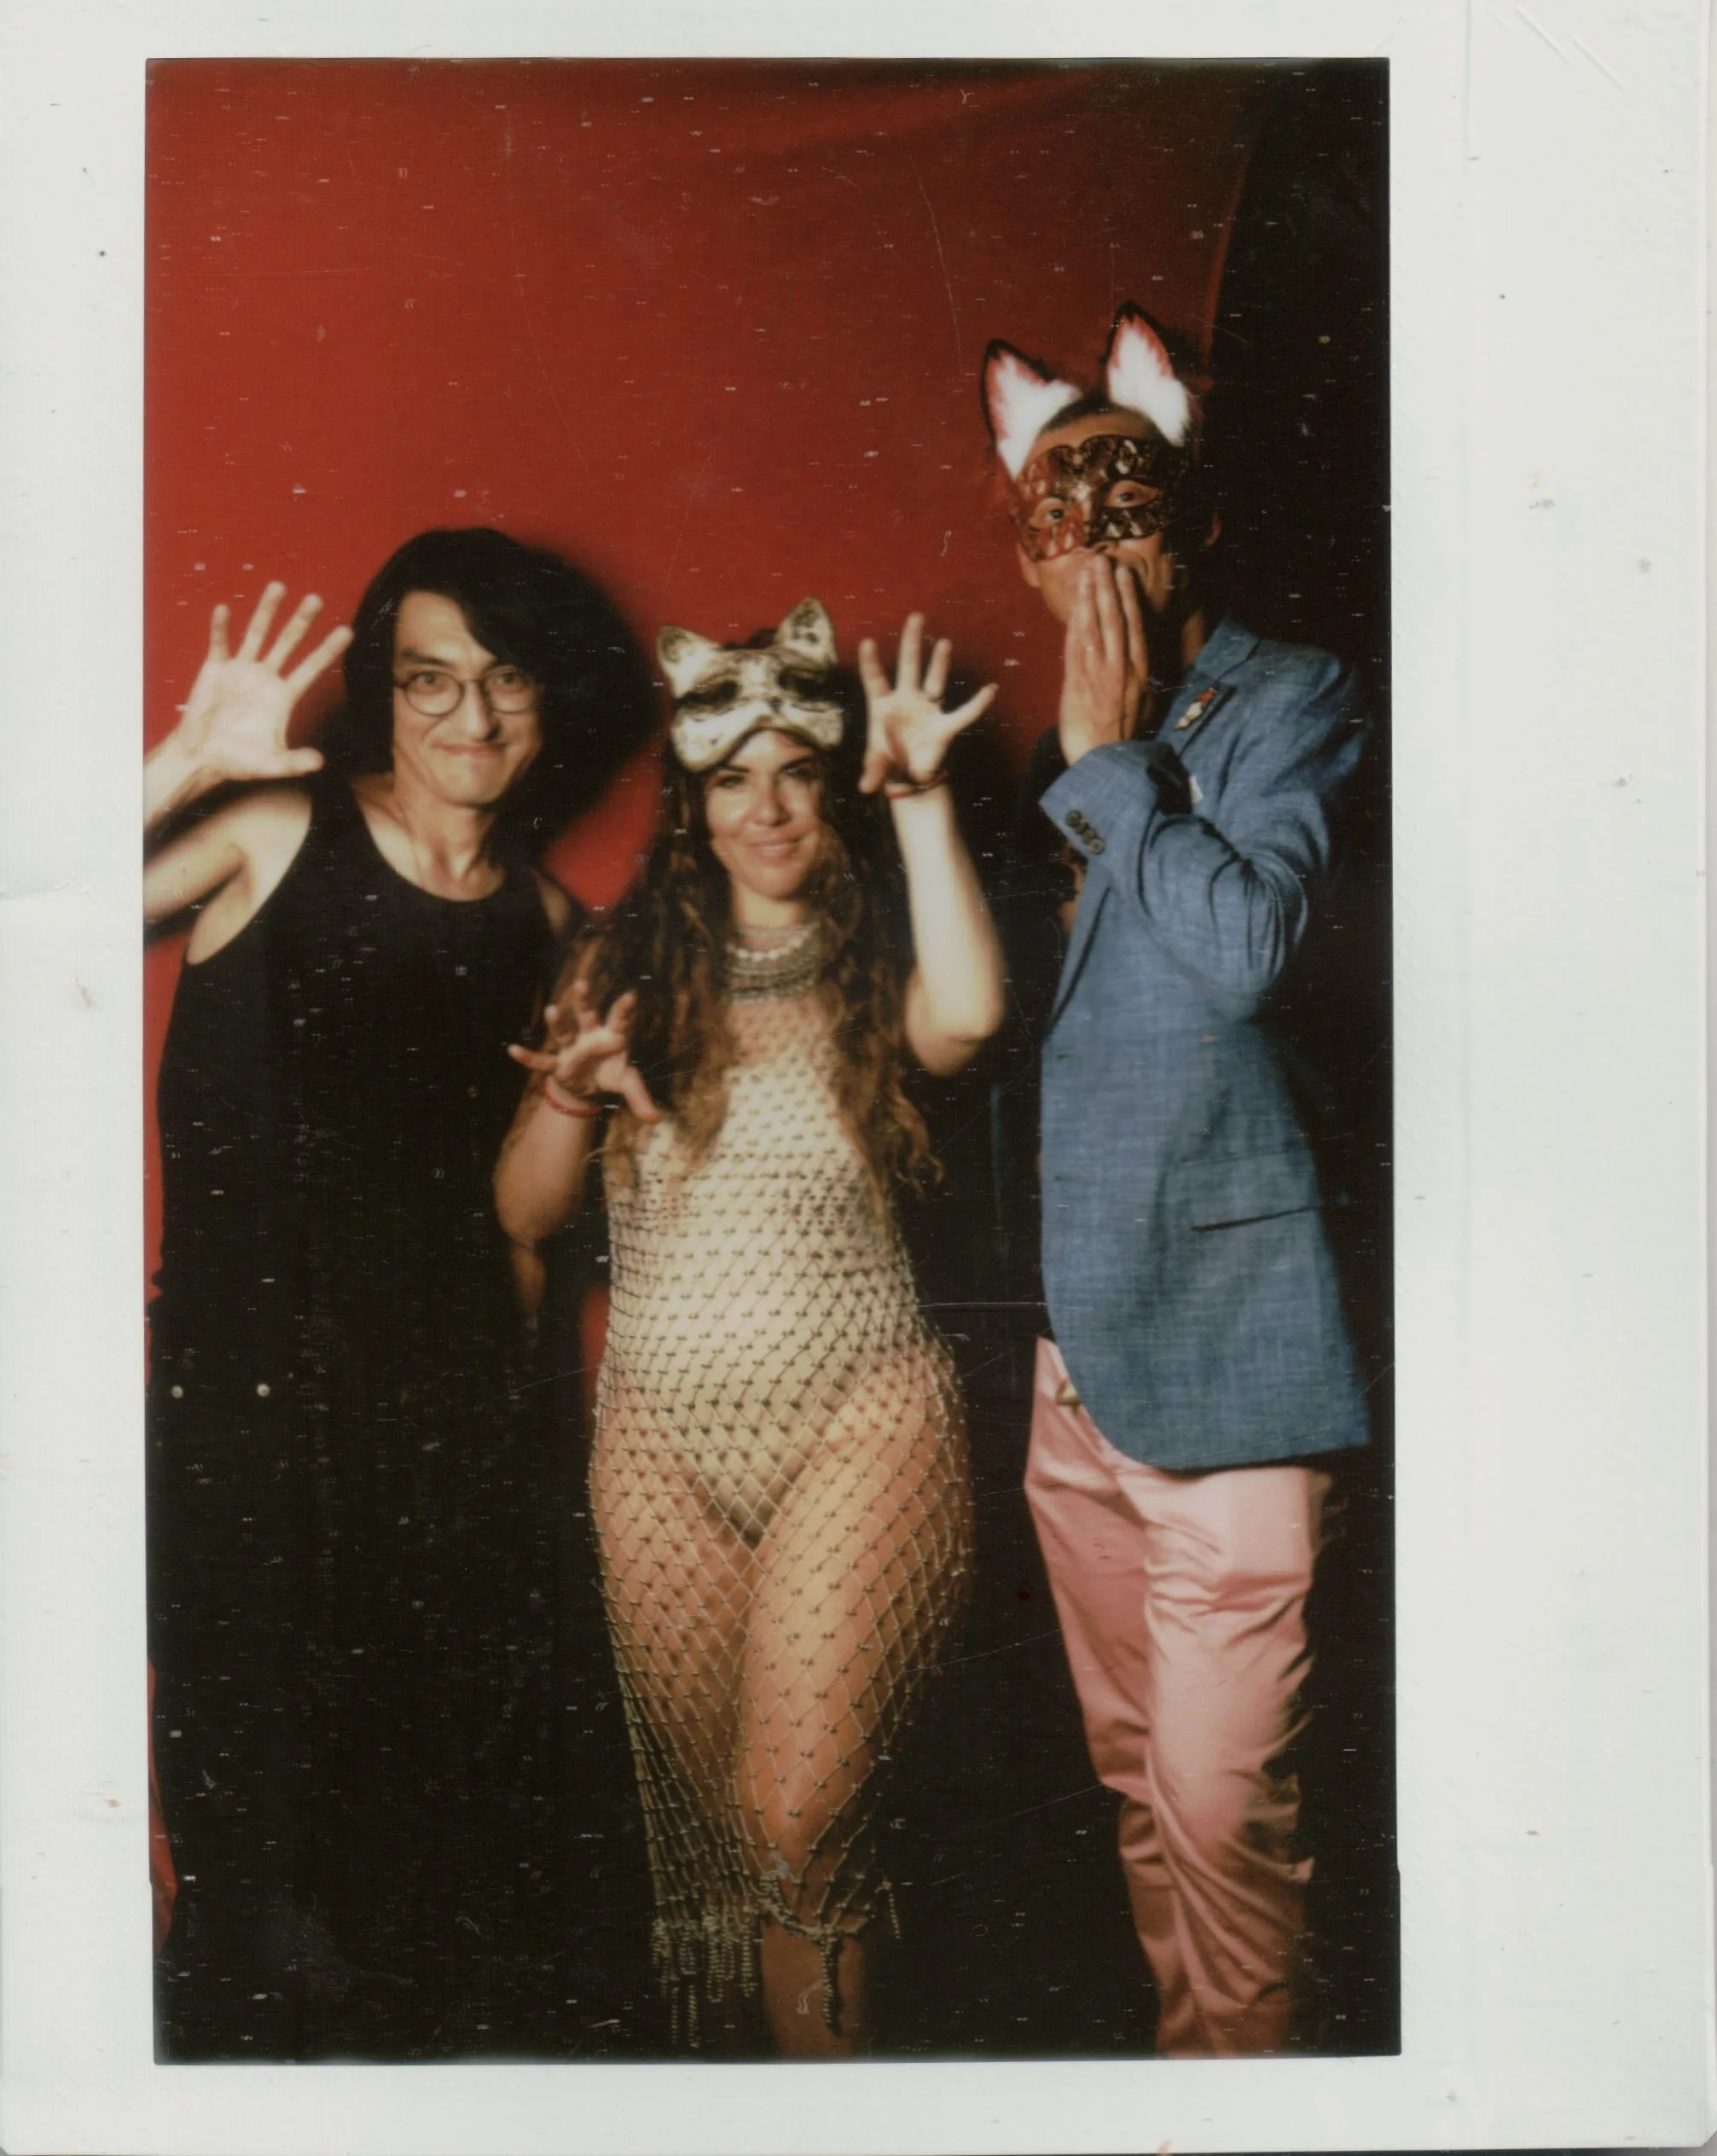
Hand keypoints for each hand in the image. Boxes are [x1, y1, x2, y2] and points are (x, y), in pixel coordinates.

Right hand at [172, 582, 352, 785]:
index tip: (347, 631)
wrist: (203, 757)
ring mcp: (242, 670)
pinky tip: (224, 610)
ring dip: (267, 611)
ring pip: (257, 634)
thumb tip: (320, 762)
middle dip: (302, 621)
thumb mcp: (271, 765)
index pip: (312, 668)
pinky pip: (220, 644)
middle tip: (317, 599)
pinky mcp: (216, 669)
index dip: (328, 650)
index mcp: (284, 697)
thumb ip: (294, 762)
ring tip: (279, 586)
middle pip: (288, 643)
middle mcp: (266, 678)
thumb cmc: (239, 762)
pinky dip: (221, 628)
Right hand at [507, 982, 661, 1122]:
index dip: (625, 1010)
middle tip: (582, 984)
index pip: (621, 1021)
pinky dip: (528, 1057)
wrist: (589, 1086)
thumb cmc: (611, 1075)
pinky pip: (542, 1061)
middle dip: (584, 1002)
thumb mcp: (628, 1084)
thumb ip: (641, 1098)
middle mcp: (591, 1037)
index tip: (631, 996)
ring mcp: (573, 1048)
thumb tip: (656, 1119)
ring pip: (564, 1032)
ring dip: (558, 1022)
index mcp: (614, 1037)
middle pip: (588, 1016)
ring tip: (551, 1010)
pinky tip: (513, 1050)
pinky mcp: (559, 1064)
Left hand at [856, 613, 996, 793]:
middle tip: (915, 616)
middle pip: (908, 667)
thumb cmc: (888, 759)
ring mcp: (926, 709)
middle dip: (911, 643)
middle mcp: (906, 701)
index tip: (868, 642)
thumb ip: (872, 773)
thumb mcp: (877, 765)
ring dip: (939, 663)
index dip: (871, 664)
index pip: (875, 680)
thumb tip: (865, 788)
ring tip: (943, 642)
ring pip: (934, 681)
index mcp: (883, 707)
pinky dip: (977, 704)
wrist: (908, 772)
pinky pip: (963, 714)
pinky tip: (990, 689)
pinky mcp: (944, 726)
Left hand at [1058, 556, 1150, 764]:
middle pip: (1115, 618)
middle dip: (1108, 586)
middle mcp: (1122, 668)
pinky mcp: (1078, 684)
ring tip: (1088, 570)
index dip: (1128, 597)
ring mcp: (1100, 674)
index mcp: (1139, 672)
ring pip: (1096, 626)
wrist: (1105, 765)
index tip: (1123, 574)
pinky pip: (1077, 645)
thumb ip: (1137, 678)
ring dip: (1091, 595)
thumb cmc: (1120, 737)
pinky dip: (1076, 621)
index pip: (1134, 626)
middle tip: (1102, 559)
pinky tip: (1073, 603)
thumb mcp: (1141, 704)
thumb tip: (1137, 660)